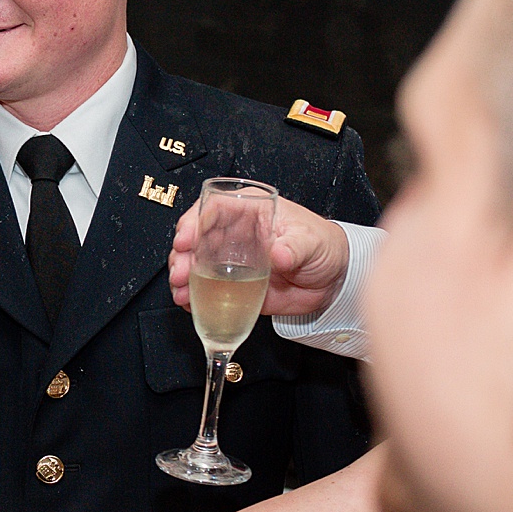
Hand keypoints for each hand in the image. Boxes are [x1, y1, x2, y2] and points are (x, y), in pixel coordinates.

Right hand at [168, 195, 349, 324]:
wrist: (332, 281)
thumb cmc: (324, 247)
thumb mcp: (312, 241)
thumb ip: (295, 247)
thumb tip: (280, 254)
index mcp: (253, 210)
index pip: (215, 208)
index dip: (194, 222)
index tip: (186, 240)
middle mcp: (236, 233)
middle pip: (197, 237)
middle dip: (182, 255)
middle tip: (181, 272)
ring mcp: (231, 260)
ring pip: (195, 264)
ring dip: (183, 277)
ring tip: (181, 291)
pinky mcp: (233, 286)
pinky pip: (205, 290)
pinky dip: (192, 296)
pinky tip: (187, 303)